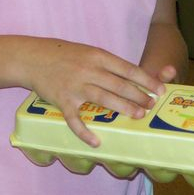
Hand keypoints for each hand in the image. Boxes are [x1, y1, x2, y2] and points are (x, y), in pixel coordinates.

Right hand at [20, 39, 165, 146]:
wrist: (33, 58)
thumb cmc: (65, 55)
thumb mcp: (89, 53)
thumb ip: (109, 65)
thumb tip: (135, 78)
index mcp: (98, 56)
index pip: (128, 69)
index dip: (146, 80)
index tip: (160, 90)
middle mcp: (89, 70)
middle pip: (119, 85)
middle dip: (139, 96)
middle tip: (151, 106)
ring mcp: (75, 86)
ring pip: (103, 99)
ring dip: (123, 108)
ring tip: (138, 115)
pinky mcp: (62, 100)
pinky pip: (75, 120)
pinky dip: (84, 132)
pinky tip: (96, 142)